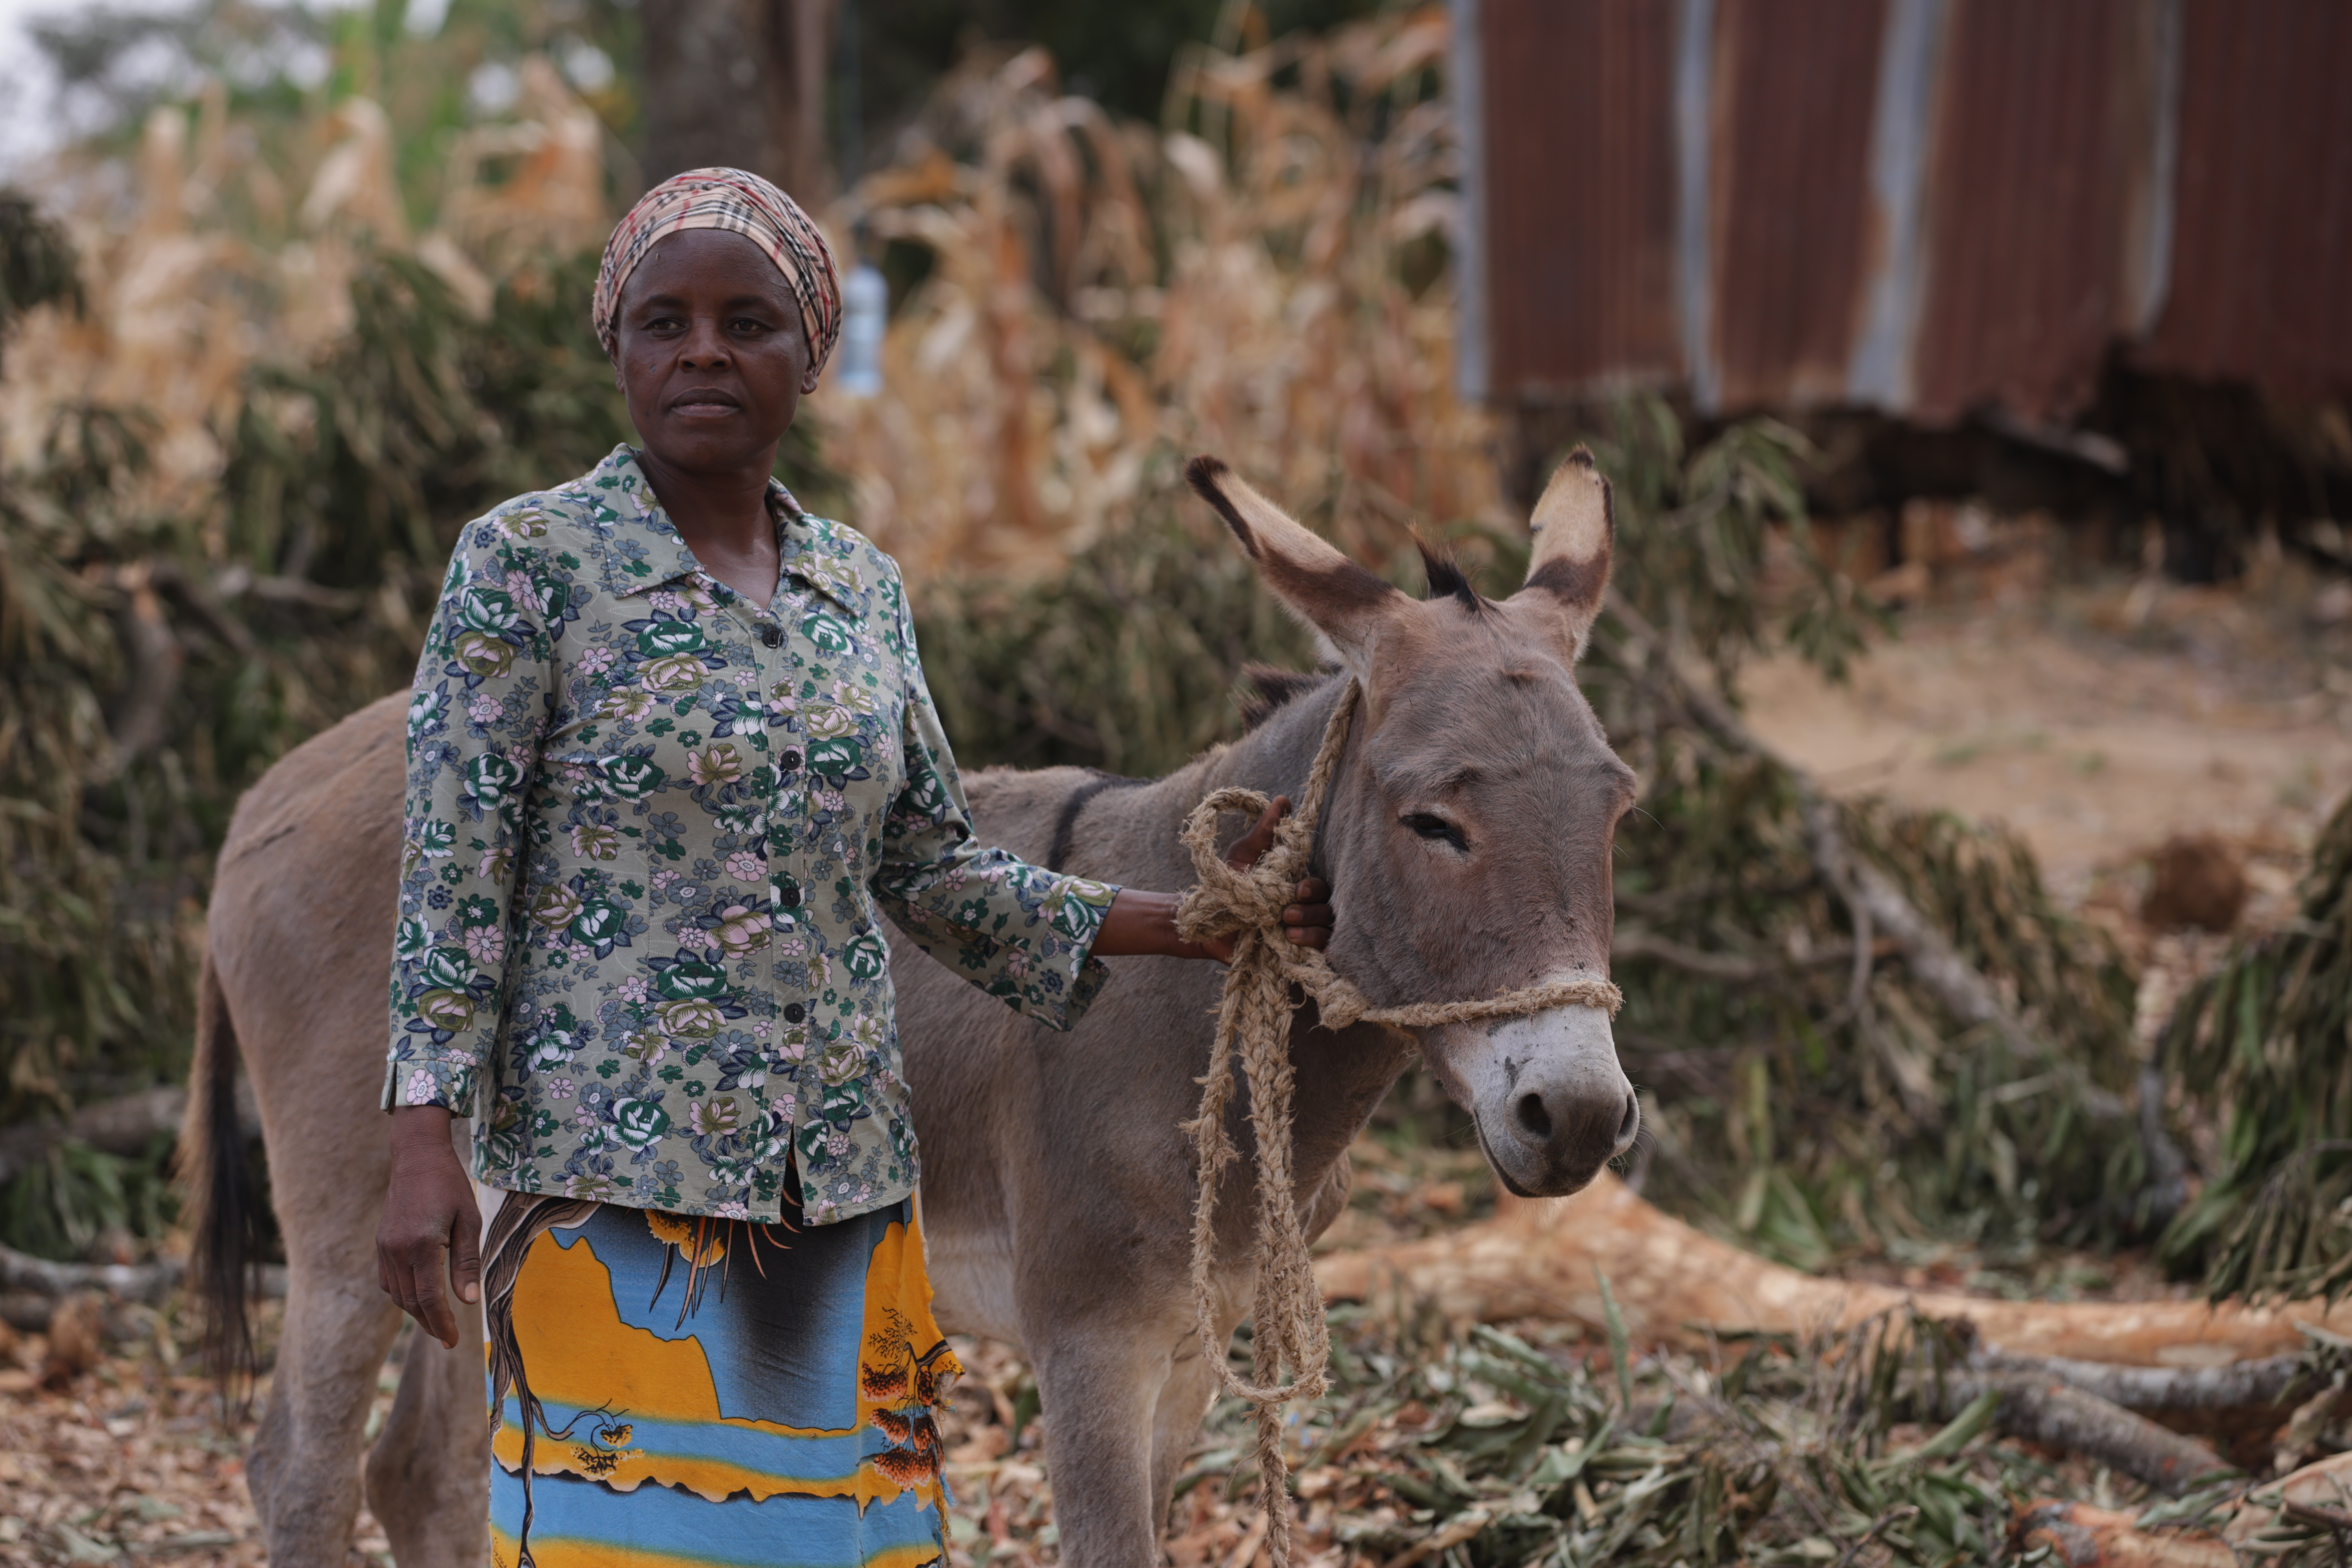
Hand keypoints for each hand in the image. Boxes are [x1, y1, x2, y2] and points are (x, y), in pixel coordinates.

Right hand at [375, 1106, 480, 1348]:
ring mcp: (384, 1248)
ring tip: (437, 1322)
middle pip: (411, 1302)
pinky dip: (402, 1295)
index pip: (429, 1298)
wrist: (417, 1157)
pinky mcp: (380, 1244)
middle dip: (430, 1323)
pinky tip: (418, 1298)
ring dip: (416, 1312)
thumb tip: (468, 1301)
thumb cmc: (450, 1186)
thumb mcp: (469, 1221)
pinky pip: (388, 1281)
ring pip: (397, 1294)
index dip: (441, 1323)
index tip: (453, 1341)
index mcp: (422, 1245)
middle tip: (448, 1339)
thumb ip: (467, 1262)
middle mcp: (397, 1250)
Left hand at [1091, 798, 1335, 963]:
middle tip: (1286, 912)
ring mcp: (1299, 935)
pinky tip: (1292, 943)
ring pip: (1326, 933)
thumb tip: (1284, 801)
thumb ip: (1264, 832)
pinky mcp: (1291, 957)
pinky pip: (1317, 957)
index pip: (1321, 887)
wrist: (1203, 923)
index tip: (1296, 888)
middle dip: (1311, 910)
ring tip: (1285, 929)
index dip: (1314, 889)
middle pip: (1327, 910)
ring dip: (1311, 930)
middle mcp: (1302, 910)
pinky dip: (1313, 949)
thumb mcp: (1243, 855)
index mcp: (1295, 886)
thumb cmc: (1224, 886)